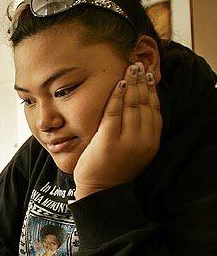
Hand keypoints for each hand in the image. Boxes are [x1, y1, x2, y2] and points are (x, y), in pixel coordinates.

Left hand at [73, 62, 161, 199]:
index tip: (148, 74)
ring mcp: (127, 141)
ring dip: (132, 84)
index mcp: (151, 141)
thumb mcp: (134, 150)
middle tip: (138, 65)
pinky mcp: (109, 141)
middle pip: (145, 104)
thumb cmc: (114, 168)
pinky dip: (117, 97)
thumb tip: (137, 106)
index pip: (155, 109)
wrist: (100, 190)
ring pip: (133, 106)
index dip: (152, 90)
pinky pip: (114, 113)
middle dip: (142, 82)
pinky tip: (119, 85)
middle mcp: (143, 140)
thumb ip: (138, 131)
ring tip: (130, 69)